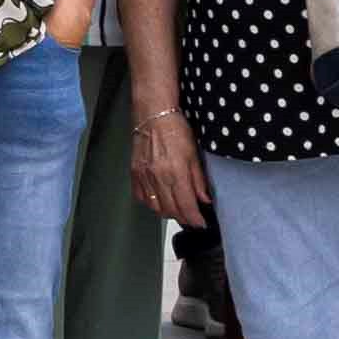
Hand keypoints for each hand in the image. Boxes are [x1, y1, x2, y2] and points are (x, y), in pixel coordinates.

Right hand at [132, 95, 209, 233]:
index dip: (195, 219)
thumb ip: (199, 180)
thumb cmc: (174, 129)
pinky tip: (159, 200)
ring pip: (155, 207)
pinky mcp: (134, 172)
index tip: (201, 223)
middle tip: (192, 218)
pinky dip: (151, 204)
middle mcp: (158, 177)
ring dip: (168, 213)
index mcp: (175, 172)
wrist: (153, 115)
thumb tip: (204, 199)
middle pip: (171, 211)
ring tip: (177, 210)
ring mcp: (144, 176)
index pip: (186, 206)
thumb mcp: (194, 154)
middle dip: (184, 218)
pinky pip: (141, 197)